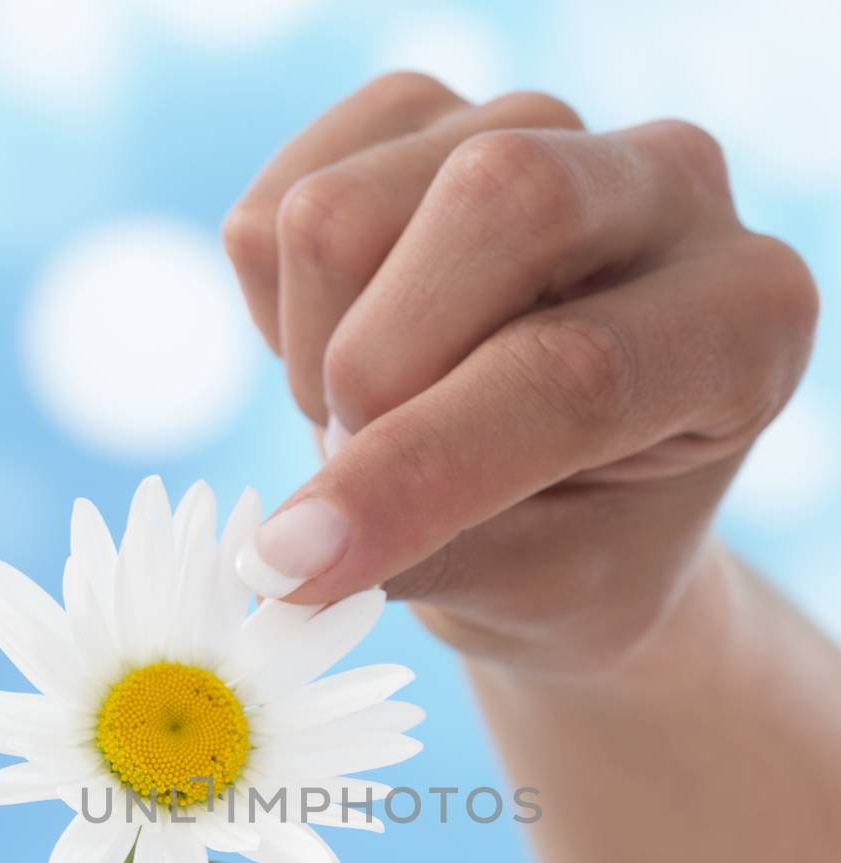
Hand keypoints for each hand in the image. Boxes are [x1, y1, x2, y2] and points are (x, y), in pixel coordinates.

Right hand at [225, 75, 817, 673]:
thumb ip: (424, 556)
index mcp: (742, 317)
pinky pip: (273, 212)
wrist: (560, 505)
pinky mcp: (418, 120)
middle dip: (372, 374)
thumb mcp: (531, 587)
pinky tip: (349, 358)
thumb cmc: (571, 552)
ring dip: (318, 362)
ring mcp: (538, 130)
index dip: (421, 469)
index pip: (575, 369)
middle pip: (492, 200)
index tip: (302, 565)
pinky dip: (276, 318)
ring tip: (377, 426)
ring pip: (343, 212)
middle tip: (363, 474)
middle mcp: (664, 184)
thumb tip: (284, 552)